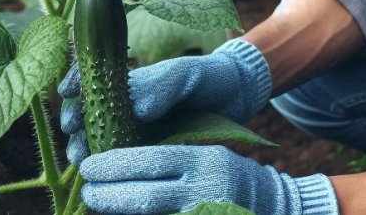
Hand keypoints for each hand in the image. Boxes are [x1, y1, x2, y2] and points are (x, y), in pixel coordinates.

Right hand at [58, 39, 272, 164]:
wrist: (239, 97)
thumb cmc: (209, 77)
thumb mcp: (187, 73)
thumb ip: (162, 84)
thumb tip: (136, 109)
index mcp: (130, 80)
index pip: (90, 78)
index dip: (74, 84)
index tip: (67, 95)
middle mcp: (126, 103)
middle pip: (87, 112)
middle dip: (75, 127)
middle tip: (75, 143)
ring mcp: (136, 127)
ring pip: (99, 137)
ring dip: (85, 148)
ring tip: (82, 163)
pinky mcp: (149, 150)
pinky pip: (123, 158)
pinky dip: (109, 166)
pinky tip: (104, 176)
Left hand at [79, 145, 337, 214]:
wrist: (278, 207)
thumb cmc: (231, 178)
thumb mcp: (207, 156)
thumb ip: (171, 160)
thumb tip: (116, 162)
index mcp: (205, 160)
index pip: (151, 159)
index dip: (115, 165)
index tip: (88, 166)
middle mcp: (207, 190)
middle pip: (145, 196)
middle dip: (108, 197)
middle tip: (86, 194)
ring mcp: (205, 214)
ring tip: (97, 209)